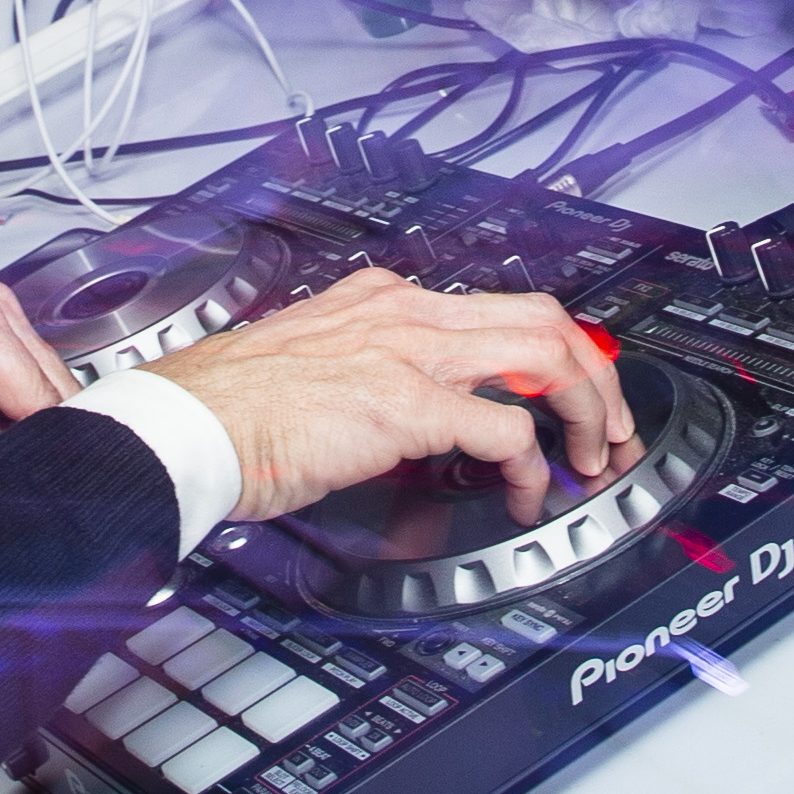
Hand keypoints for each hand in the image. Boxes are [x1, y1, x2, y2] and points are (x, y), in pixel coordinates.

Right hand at [143, 267, 636, 525]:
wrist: (182, 426)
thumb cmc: (230, 409)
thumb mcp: (317, 367)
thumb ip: (373, 375)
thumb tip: (420, 419)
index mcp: (382, 299)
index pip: (500, 305)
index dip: (556, 351)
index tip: (574, 392)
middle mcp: (405, 312)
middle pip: (546, 319)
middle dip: (598, 377)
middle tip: (611, 430)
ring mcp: (409, 353)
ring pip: (546, 355)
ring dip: (588, 410)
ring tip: (593, 458)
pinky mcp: (405, 405)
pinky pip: (506, 430)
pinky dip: (532, 466)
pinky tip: (526, 493)